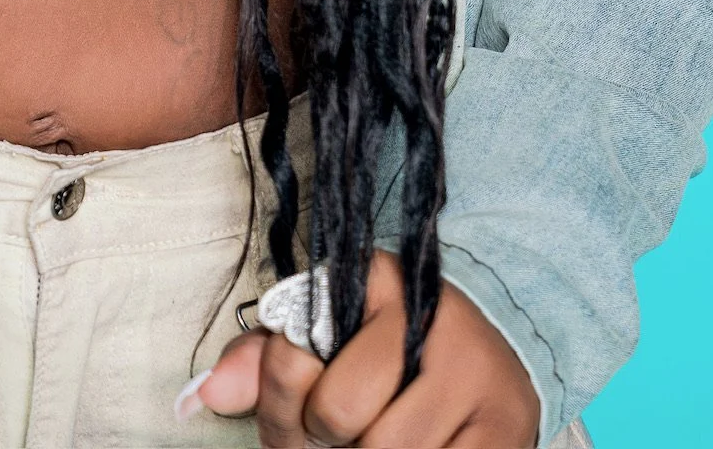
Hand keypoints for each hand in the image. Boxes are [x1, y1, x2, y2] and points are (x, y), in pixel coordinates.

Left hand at [180, 251, 540, 447]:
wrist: (496, 344)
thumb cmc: (388, 342)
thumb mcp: (325, 332)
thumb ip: (265, 361)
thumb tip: (204, 395)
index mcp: (377, 280)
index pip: (295, 357)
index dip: (281, 402)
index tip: (295, 412)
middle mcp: (433, 320)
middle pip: (341, 418)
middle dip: (321, 441)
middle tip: (327, 440)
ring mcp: (477, 379)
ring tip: (366, 444)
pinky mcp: (507, 432)